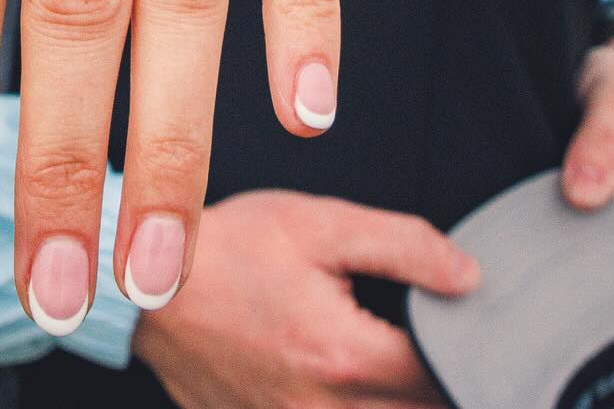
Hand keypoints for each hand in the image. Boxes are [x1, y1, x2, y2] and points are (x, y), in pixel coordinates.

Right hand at [132, 192, 478, 408]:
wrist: (145, 289)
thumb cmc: (229, 248)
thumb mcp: (319, 223)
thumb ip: (405, 245)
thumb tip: (469, 278)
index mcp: (344, 357)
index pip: (444, 375)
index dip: (467, 346)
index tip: (464, 318)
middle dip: (442, 385)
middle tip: (433, 342)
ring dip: (401, 401)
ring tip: (394, 363)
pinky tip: (350, 383)